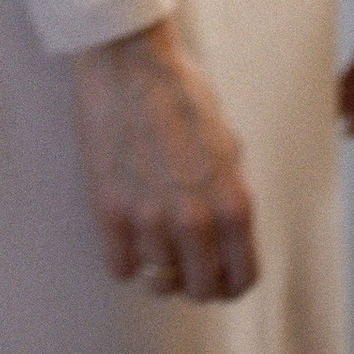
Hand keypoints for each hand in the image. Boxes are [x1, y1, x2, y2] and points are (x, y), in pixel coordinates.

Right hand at [70, 17, 258, 300]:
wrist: (128, 63)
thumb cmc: (181, 95)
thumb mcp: (228, 146)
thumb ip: (229, 196)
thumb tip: (225, 234)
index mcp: (233, 203)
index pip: (242, 278)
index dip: (231, 285)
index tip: (218, 278)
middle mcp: (196, 220)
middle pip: (201, 290)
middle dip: (194, 281)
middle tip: (182, 263)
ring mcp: (151, 219)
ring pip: (158, 281)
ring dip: (156, 265)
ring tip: (151, 236)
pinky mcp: (111, 211)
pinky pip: (120, 267)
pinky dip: (124, 257)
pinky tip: (126, 232)